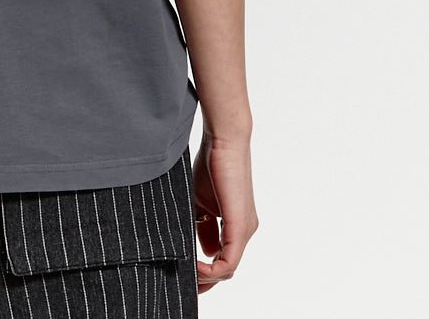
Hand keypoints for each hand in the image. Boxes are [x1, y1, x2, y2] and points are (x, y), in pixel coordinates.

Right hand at [191, 132, 259, 293]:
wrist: (223, 141)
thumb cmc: (211, 165)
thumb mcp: (200, 202)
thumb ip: (201, 226)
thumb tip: (201, 251)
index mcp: (235, 226)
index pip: (222, 259)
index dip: (203, 272)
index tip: (183, 274)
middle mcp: (244, 231)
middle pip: (225, 269)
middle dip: (204, 281)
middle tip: (184, 286)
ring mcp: (244, 230)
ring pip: (227, 269)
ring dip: (205, 276)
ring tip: (185, 273)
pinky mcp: (240, 225)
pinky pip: (230, 262)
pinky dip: (212, 270)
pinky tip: (194, 266)